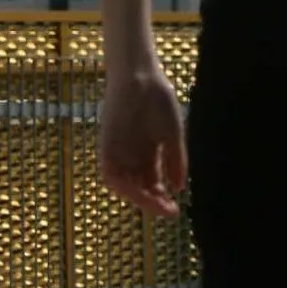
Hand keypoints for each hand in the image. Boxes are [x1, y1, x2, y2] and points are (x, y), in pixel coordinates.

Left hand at [99, 66, 188, 217]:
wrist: (140, 76)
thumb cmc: (158, 100)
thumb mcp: (172, 134)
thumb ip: (175, 160)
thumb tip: (180, 187)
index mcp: (148, 154)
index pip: (153, 185)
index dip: (162, 199)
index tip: (176, 210)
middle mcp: (132, 157)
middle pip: (139, 188)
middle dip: (152, 202)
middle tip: (167, 211)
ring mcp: (119, 152)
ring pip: (124, 184)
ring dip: (138, 196)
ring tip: (154, 202)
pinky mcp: (106, 146)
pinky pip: (110, 172)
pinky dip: (121, 183)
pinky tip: (135, 189)